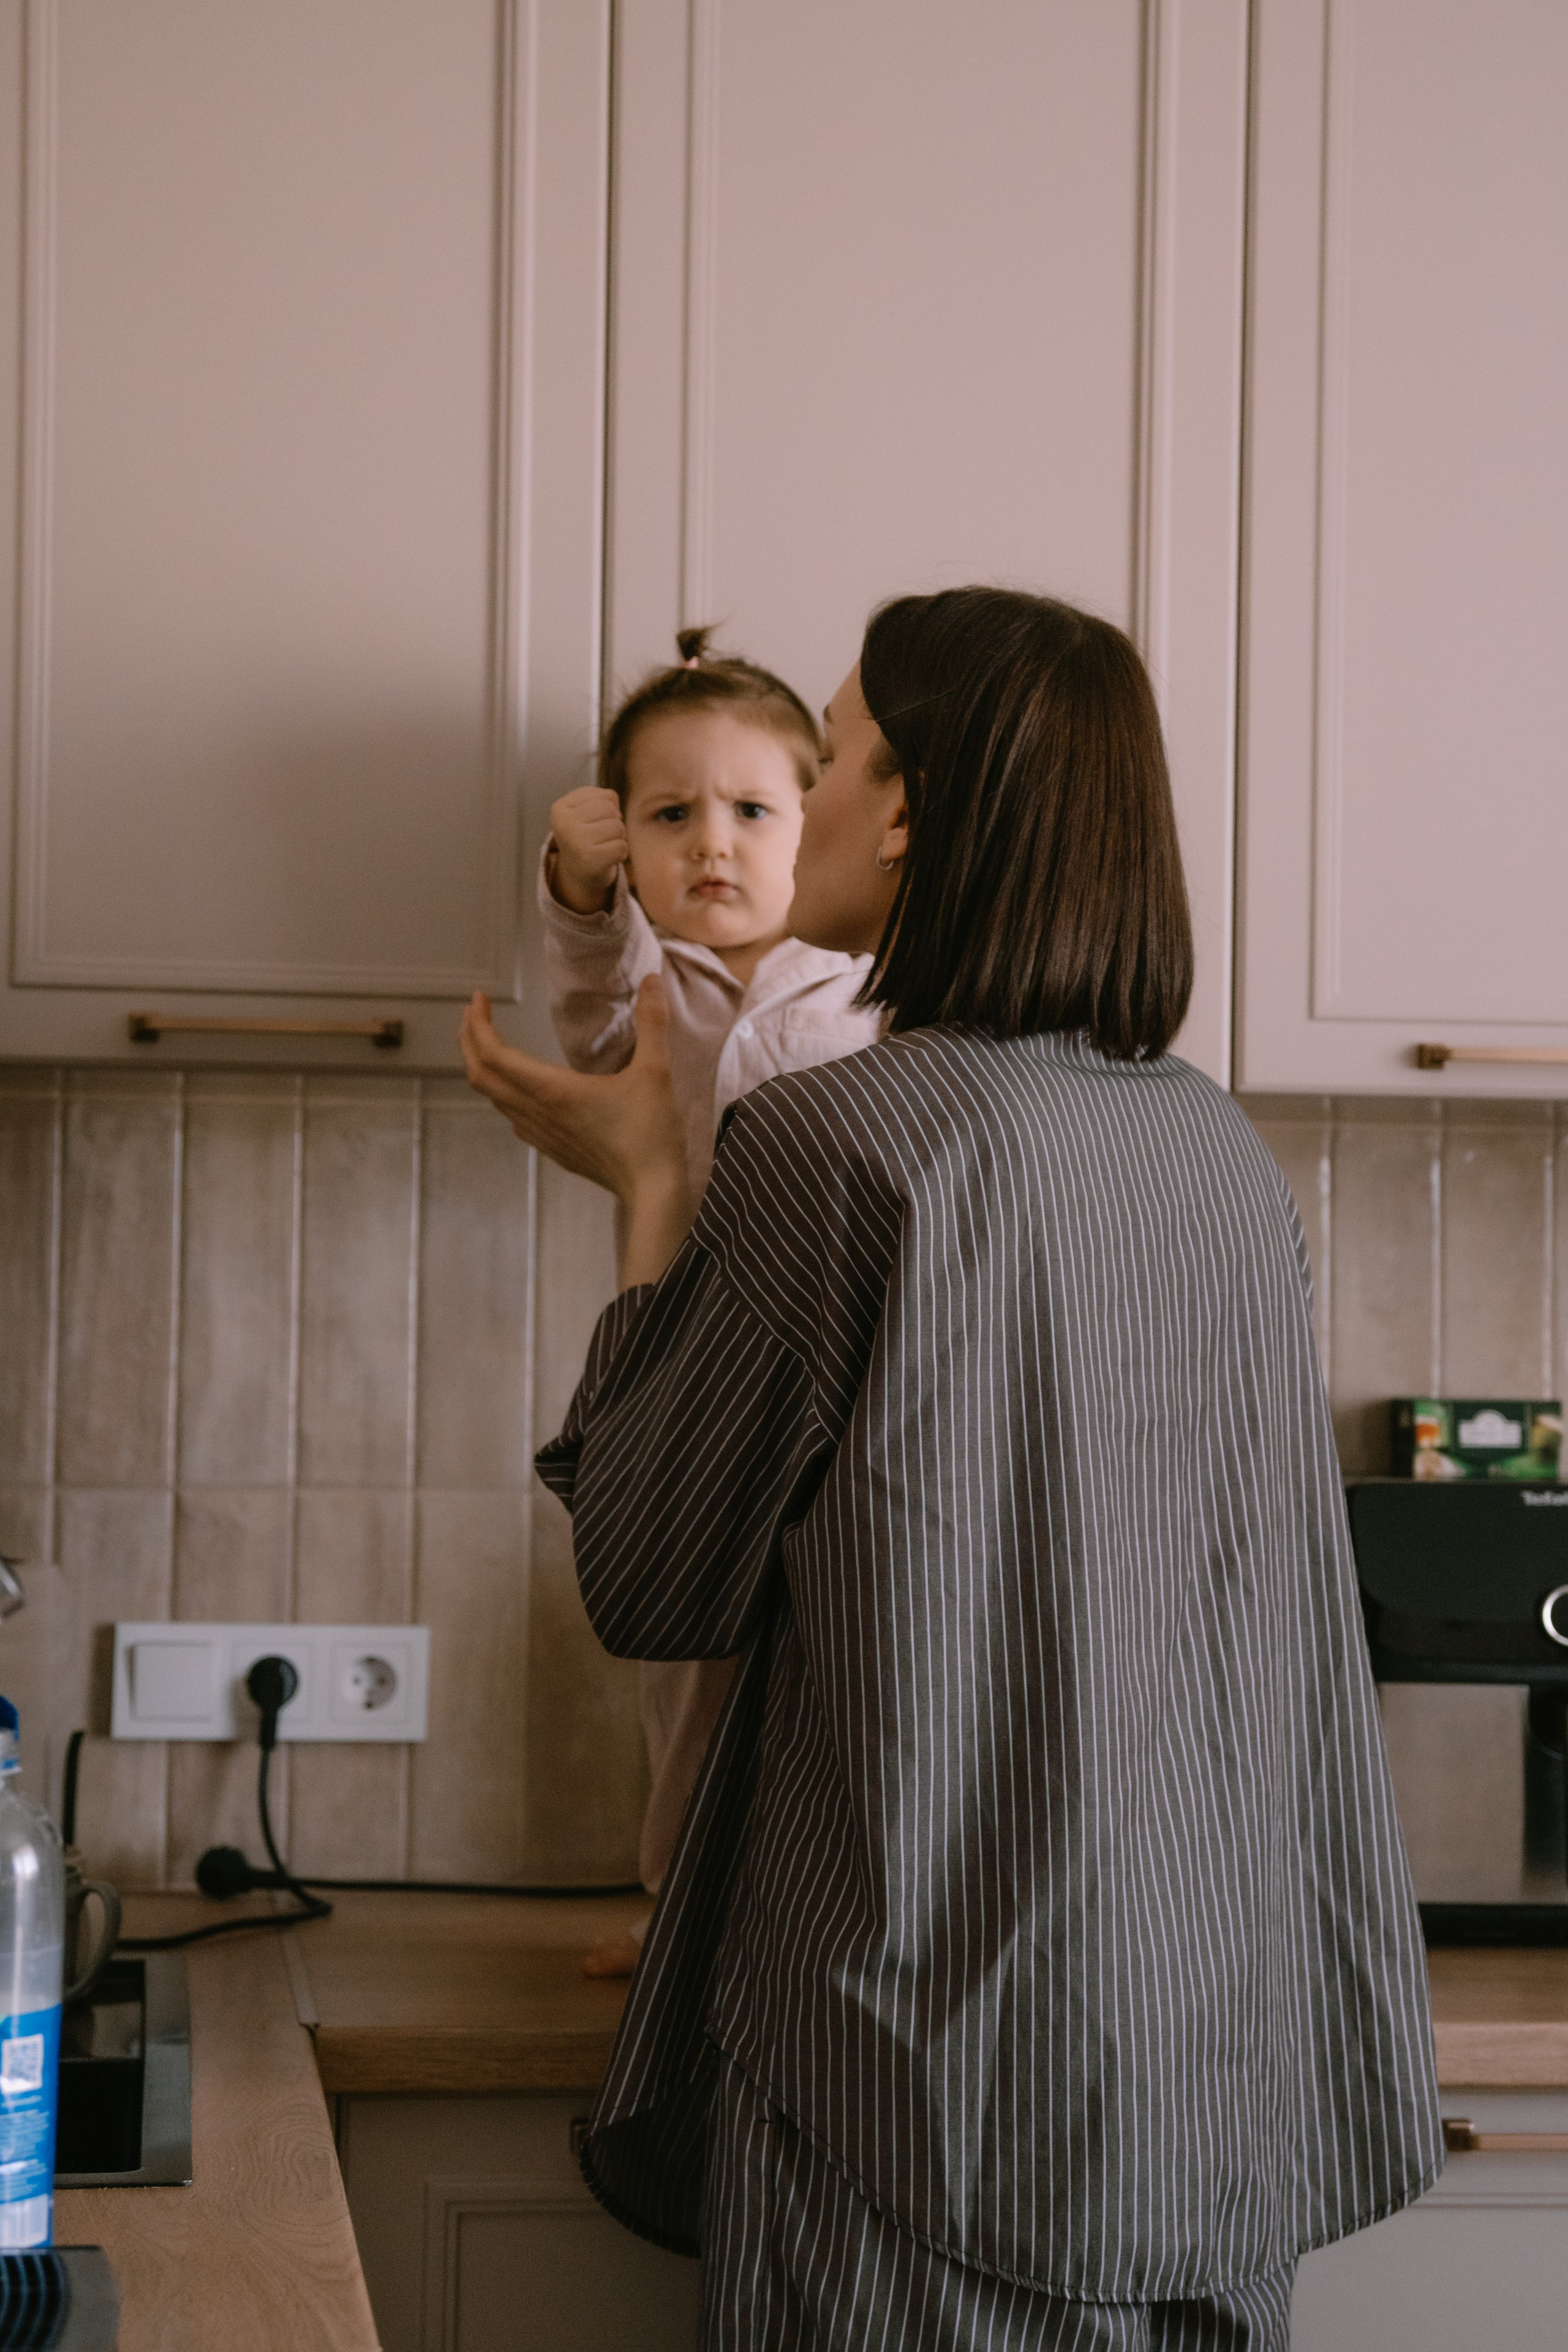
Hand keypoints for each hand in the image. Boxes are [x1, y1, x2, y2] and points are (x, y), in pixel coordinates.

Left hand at [459, 979, 697, 1284]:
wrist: (653, 1191)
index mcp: (553, 1090)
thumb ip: (652, 1023)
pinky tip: (520, 1088)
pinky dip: (503, 1093)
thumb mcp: (656, 1072)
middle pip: (481, 1075)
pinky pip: (513, 1117)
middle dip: (469, 1041)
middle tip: (474, 1015)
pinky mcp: (554, 1150)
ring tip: (489, 1044)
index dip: (478, 1023)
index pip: (494, 1054)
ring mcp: (543, 1135)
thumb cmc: (651, 1134)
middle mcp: (539, 1113)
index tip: (478, 999)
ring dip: (483, 1067)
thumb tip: (653, 980)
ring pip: (494, 1098)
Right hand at [549, 785, 629, 912]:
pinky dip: (621, 853)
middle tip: (603, 835)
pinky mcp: (590, 859)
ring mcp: (576, 841)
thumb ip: (603, 799)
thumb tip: (618, 813)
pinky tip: (607, 857)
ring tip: (604, 845)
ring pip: (618, 827)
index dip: (610, 809)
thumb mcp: (585, 810)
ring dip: (618, 837)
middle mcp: (564, 823)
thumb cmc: (585, 835)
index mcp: (560, 807)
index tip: (595, 822)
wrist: (578, 873)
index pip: (606, 796)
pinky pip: (621, 847)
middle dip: (615, 822)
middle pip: (610, 810)